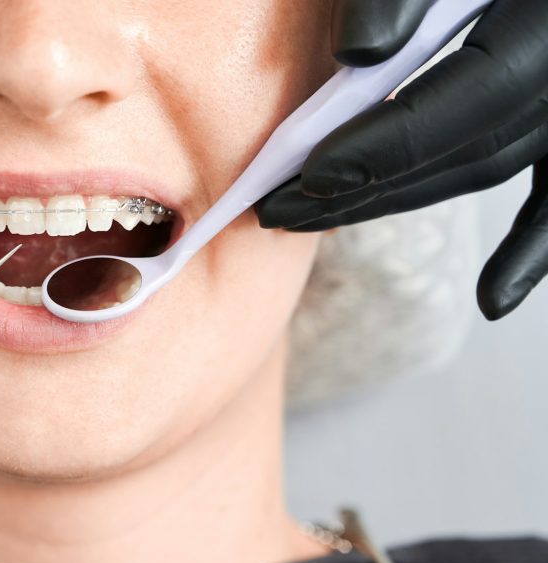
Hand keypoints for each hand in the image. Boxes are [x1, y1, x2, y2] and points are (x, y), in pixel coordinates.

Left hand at [256, 0, 547, 320]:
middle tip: (278, 210)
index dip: (378, 145)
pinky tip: (493, 299)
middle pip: (467, 151)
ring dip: (403, 198)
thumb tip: (357, 58)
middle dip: (367, 186)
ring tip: (319, 219)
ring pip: (491, 168)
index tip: (301, 175)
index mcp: (546, 24)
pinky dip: (530, 249)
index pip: (460, 101)